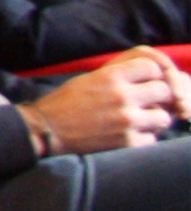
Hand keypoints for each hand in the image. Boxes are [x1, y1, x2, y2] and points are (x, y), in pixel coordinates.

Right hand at [29, 53, 180, 153]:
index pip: (152, 67)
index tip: (146, 82)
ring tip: (139, 121)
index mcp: (111, 76)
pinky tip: (129, 135)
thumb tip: (143, 76)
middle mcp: (122, 97)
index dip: (152, 75)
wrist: (48, 131)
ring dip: (153, 119)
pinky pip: (152, 139)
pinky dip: (144, 138)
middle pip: (163, 91)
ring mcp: (126, 121)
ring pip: (163, 117)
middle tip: (147, 103)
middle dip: (158, 97)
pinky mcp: (127, 143)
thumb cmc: (66, 103)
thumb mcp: (90, 79)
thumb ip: (118, 76)